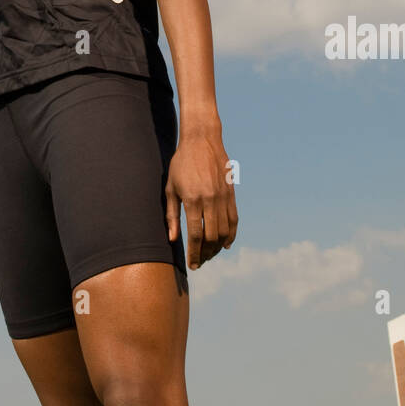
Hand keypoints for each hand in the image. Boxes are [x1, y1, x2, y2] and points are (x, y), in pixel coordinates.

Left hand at [165, 132, 237, 270]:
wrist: (201, 140)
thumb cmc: (181, 163)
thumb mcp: (171, 187)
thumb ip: (172, 215)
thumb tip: (173, 239)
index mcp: (192, 199)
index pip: (196, 236)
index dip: (194, 254)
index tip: (192, 265)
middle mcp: (210, 200)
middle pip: (211, 237)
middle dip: (206, 253)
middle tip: (200, 261)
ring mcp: (223, 197)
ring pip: (224, 231)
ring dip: (218, 247)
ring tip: (210, 254)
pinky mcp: (231, 193)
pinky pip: (234, 219)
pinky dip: (231, 234)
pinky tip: (225, 244)